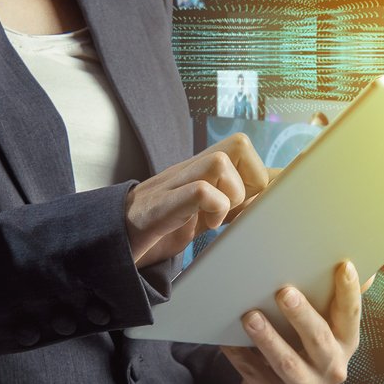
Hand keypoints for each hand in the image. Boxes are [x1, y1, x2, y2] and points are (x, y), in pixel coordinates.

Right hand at [124, 134, 269, 268]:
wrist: (110, 240)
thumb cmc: (160, 227)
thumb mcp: (206, 213)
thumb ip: (235, 204)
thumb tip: (273, 198)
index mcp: (202, 169)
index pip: (246, 149)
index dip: (265, 175)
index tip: (260, 206)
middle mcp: (189, 169)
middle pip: (240, 143)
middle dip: (253, 179)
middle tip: (239, 209)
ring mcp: (173, 183)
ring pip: (220, 162)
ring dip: (231, 195)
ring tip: (218, 218)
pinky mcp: (161, 204)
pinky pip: (200, 190)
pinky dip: (213, 208)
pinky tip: (204, 224)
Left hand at [222, 261, 365, 383]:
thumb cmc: (305, 344)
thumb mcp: (327, 324)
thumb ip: (340, 299)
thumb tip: (366, 271)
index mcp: (347, 342)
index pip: (351, 315)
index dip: (349, 291)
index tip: (343, 266)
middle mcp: (331, 368)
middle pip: (318, 340)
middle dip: (301, 316)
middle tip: (283, 292)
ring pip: (286, 363)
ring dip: (268, 339)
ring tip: (250, 317)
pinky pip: (256, 375)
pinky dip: (241, 357)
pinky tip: (227, 340)